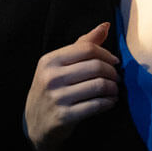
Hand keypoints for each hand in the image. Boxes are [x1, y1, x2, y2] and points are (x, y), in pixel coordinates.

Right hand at [24, 23, 119, 150]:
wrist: (35, 124)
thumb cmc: (51, 89)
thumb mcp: (58, 66)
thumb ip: (81, 45)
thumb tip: (105, 26)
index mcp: (49, 61)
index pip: (87, 49)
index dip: (106, 54)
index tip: (114, 62)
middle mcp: (51, 77)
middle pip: (96, 66)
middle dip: (113, 72)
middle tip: (116, 78)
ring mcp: (57, 97)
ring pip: (99, 86)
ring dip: (113, 88)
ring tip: (114, 90)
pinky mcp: (65, 116)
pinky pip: (97, 105)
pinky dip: (109, 102)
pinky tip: (110, 102)